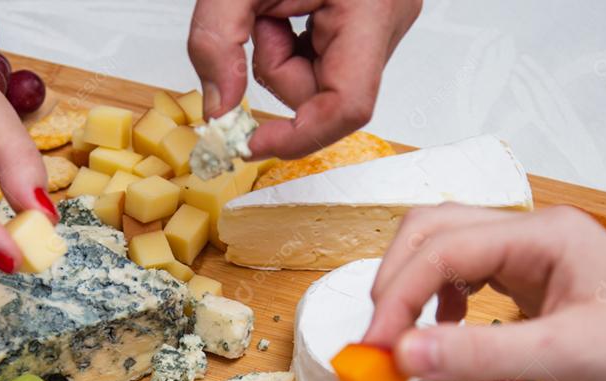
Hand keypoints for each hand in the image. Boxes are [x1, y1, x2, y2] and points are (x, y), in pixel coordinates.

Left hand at [188, 0, 421, 158]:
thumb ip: (216, 41)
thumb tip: (218, 107)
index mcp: (369, 8)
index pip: (347, 107)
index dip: (299, 136)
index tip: (253, 142)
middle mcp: (389, 20)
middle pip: (327, 94)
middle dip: (279, 70)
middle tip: (262, 20)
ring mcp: (385, 22)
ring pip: (323, 80)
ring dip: (284, 55)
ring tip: (276, 5)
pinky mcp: (371, 21)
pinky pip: (327, 59)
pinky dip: (295, 45)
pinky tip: (289, 10)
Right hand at [363, 204, 605, 380]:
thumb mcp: (570, 357)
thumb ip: (482, 353)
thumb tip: (400, 355)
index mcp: (542, 235)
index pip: (442, 248)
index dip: (397, 296)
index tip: (373, 348)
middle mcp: (532, 236)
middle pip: (433, 232)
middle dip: (395, 282)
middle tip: (376, 340)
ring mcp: (533, 259)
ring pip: (445, 252)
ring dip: (412, 290)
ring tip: (400, 339)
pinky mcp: (535, 287)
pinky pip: (467, 280)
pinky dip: (439, 305)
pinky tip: (445, 337)